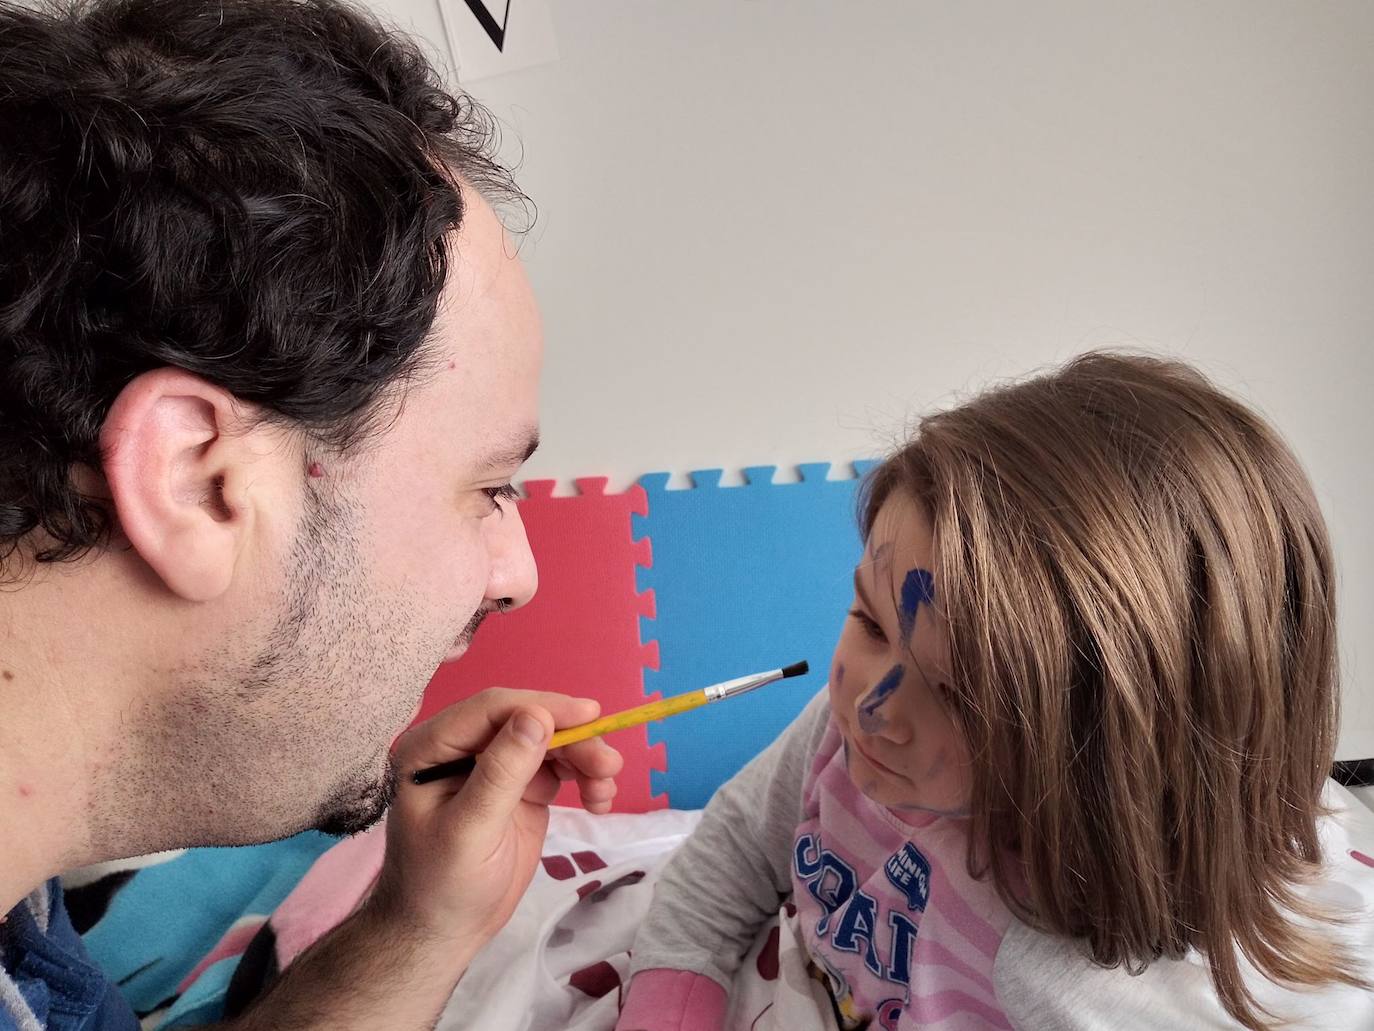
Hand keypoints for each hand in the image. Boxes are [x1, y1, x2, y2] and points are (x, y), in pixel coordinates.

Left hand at [369, 688, 623, 957]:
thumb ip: (502, 772)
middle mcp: (463, 746)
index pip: (492, 709)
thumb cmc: (442, 885)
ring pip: (550, 742)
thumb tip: (537, 715)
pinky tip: (598, 800)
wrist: (445, 932)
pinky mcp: (520, 787)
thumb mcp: (471, 830)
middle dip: (572, 739)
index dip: (542, 706)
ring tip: (605, 789)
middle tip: (609, 765)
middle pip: (528, 722)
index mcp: (432, 746)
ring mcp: (494, 766)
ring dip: (584, 759)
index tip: (589, 715)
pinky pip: (559, 768)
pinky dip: (583, 777)